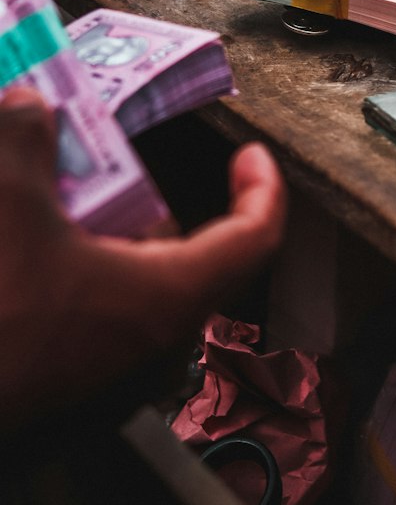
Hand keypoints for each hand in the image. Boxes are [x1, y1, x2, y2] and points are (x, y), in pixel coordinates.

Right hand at [0, 87, 285, 431]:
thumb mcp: (5, 202)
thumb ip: (25, 139)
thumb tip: (30, 106)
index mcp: (169, 297)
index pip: (253, 239)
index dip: (261, 188)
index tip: (249, 154)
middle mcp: (155, 345)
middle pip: (176, 256)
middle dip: (138, 204)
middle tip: (95, 170)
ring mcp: (113, 381)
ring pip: (127, 289)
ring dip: (96, 242)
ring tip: (45, 209)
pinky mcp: (69, 398)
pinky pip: (90, 323)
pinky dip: (68, 282)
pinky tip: (22, 257)